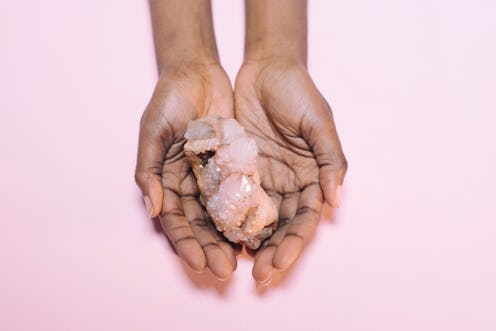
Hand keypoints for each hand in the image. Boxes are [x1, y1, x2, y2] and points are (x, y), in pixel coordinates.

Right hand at [135, 62, 236, 279]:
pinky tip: (259, 231)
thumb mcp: (153, 130)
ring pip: (224, 215)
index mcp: (168, 181)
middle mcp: (191, 185)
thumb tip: (153, 209)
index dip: (186, 243)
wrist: (198, 73)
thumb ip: (149, 169)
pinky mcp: (236, 166)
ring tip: (245, 259)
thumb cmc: (169, 100)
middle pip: (202, 225)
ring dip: (232, 239)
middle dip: (212, 249)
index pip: (177, 220)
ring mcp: (214, 177)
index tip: (199, 263)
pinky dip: (249, 212)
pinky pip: (243, 193)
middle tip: (225, 270)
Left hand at [234, 58, 346, 283]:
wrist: (266, 68)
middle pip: (279, 226)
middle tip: (257, 275)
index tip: (278, 264)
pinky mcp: (236, 168)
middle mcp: (286, 183)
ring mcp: (260, 178)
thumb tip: (336, 199)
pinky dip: (225, 218)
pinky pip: (230, 197)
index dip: (293, 243)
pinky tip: (217, 236)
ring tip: (234, 263)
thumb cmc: (298, 92)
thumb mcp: (319, 122)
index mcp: (310, 177)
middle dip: (270, 252)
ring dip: (246, 243)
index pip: (304, 219)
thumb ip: (330, 160)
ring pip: (253, 218)